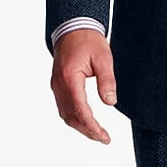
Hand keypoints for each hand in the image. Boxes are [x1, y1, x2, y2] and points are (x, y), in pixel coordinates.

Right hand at [50, 29, 116, 143]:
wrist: (72, 28)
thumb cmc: (88, 41)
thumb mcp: (103, 58)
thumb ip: (107, 80)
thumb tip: (110, 102)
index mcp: (69, 78)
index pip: (80, 110)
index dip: (92, 127)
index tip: (104, 137)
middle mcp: (59, 84)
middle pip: (71, 116)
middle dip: (87, 131)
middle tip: (104, 139)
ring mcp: (56, 85)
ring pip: (65, 114)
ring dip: (80, 126)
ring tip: (97, 134)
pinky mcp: (57, 85)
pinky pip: (63, 107)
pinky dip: (74, 118)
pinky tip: (85, 122)